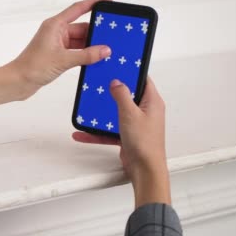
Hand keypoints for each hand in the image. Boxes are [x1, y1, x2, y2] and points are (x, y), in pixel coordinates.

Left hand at [8, 0, 113, 98]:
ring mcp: (57, 44)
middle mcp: (56, 32)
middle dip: (96, 32)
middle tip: (113, 35)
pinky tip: (96, 59)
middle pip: (82, 27)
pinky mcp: (58, 55)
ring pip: (81, 41)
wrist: (18, 82)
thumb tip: (105, 50)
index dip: (94, 2)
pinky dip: (86, 55)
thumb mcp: (63, 60)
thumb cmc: (32, 66)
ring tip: (107, 51)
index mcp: (55, 25)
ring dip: (92, 46)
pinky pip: (77, 51)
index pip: (78, 8)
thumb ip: (86, 55)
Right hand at [72, 77, 170, 207]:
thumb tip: (117, 82)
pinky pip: (110, 130)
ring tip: (88, 107)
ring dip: (101, 113)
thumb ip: (122, 95)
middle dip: (112, 91)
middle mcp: (145, 111)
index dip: (131, 72)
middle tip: (100, 83)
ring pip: (116, 113)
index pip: (143, 80)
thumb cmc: (145, 143)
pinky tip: (83, 132)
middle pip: (127, 95)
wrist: (145, 170)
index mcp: (152, 102)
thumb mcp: (130, 113)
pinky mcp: (127, 136)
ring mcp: (136, 124)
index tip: (119, 65)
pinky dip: (97, 131)